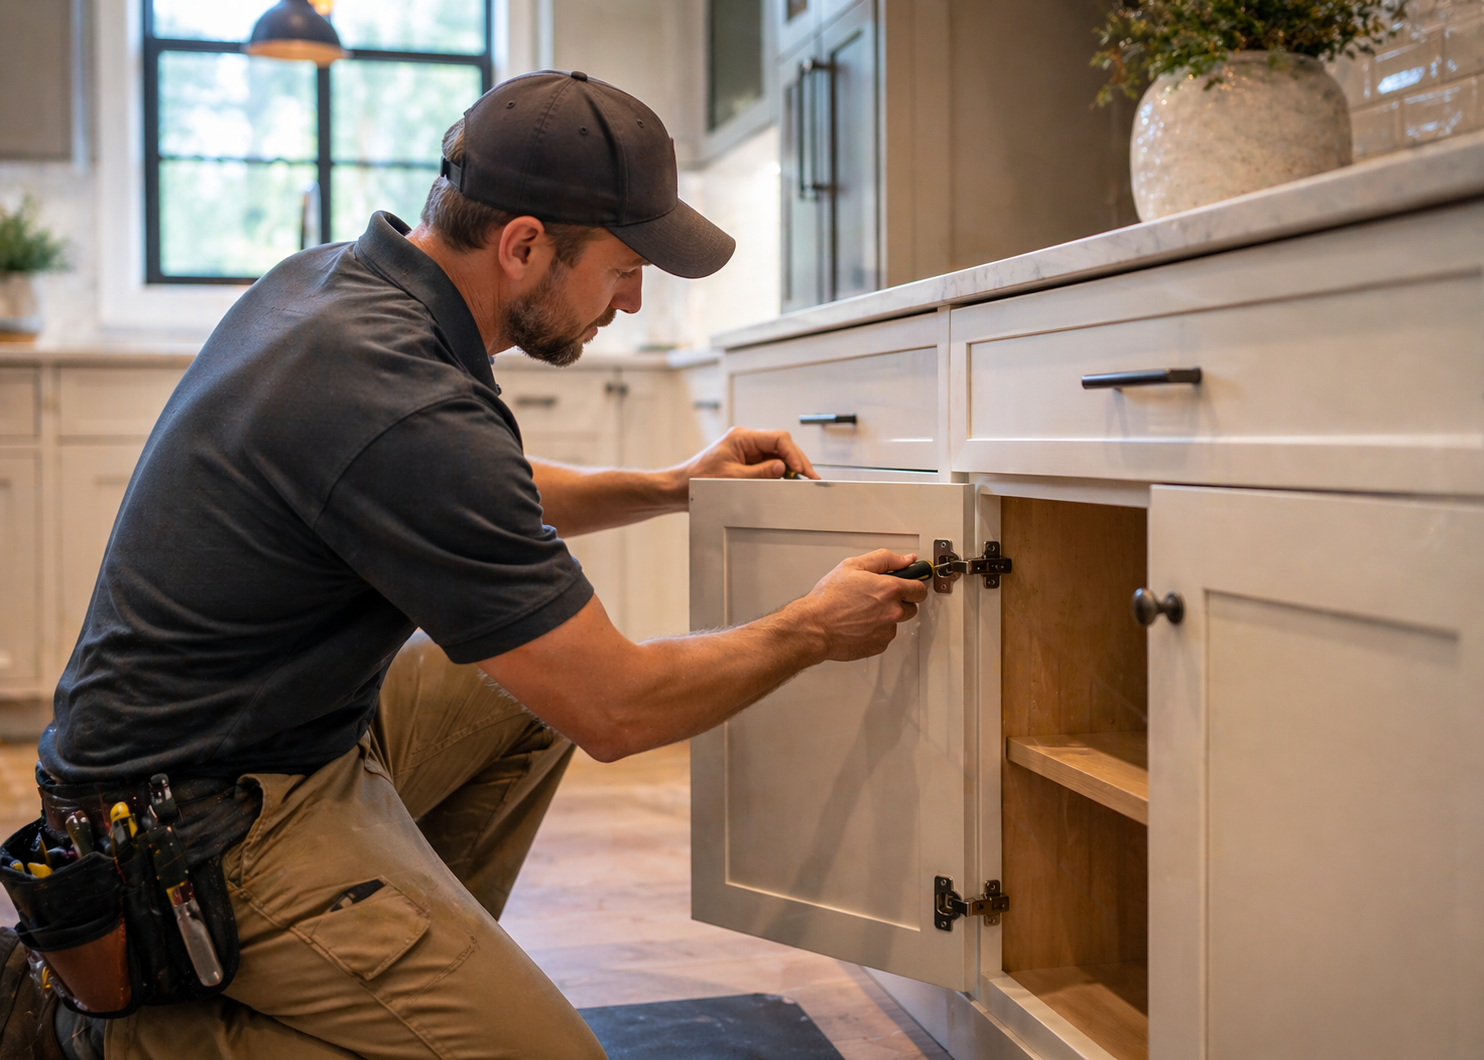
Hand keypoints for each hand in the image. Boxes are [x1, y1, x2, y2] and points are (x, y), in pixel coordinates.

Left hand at [679, 426, 818, 484]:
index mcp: (741, 437)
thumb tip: (782, 467)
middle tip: (811, 477)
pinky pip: (769, 463)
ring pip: (778, 454)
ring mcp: (747, 450)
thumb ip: (760, 472)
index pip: (777, 438)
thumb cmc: (700, 480)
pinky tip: (788, 481)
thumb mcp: (733, 478)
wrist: (682, 487)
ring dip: (790, 467)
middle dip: (796, 460)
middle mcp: (746, 440)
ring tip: (803, 481)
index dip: (793, 453)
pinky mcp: (747, 461)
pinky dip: (780, 472)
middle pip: (781, 445)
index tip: (801, 469)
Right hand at [788, 549, 929, 661]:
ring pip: (896, 622)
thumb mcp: (853, 566)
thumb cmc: (828, 598)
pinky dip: (876, 630)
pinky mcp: (879, 645)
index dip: (913, 586)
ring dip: (886, 617)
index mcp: (889, 589)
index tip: (907, 586)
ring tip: (863, 611)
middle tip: (876, 598)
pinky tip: (859, 623)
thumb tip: (906, 559)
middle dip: (899, 601)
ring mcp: (887, 631)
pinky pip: (884, 635)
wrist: (814, 626)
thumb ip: (885, 559)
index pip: (920, 589)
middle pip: (911, 607)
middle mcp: (893, 611)